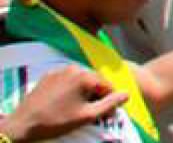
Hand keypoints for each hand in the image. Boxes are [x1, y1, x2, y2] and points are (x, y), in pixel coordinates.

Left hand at [3, 65, 128, 140]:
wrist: (23, 124)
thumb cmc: (57, 121)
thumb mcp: (87, 116)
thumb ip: (110, 104)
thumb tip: (127, 94)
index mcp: (85, 76)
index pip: (107, 86)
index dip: (107, 100)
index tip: (102, 113)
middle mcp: (74, 68)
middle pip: (93, 81)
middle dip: (94, 95)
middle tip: (87, 112)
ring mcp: (59, 70)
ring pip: (79, 80)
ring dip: (81, 92)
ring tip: (73, 108)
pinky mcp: (47, 76)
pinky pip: (65, 80)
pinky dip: (68, 89)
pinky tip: (61, 103)